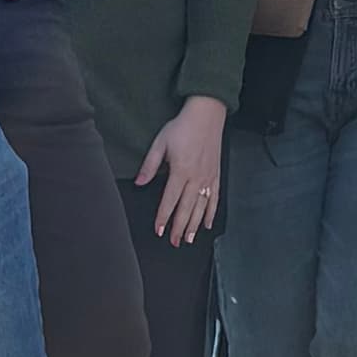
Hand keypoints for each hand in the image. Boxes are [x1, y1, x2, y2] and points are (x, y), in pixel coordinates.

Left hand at [137, 98, 225, 243]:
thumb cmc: (183, 127)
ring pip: (201, 207)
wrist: (207, 114)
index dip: (163, 217)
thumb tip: (139, 182)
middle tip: (174, 242)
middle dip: (180, 228)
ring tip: (190, 239)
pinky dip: (211, 213)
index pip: (170, 200)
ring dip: (195, 225)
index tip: (159, 230)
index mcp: (181, 171)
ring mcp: (208, 177)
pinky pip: (214, 198)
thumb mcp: (160, 143)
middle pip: (187, 209)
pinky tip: (207, 224)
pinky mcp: (216, 175)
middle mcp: (196, 177)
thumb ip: (150, 165)